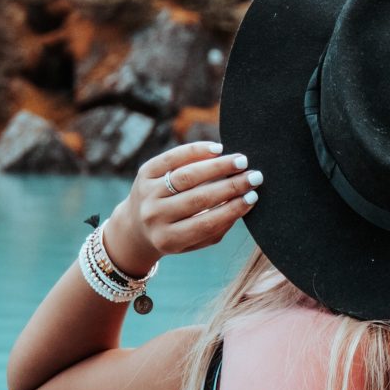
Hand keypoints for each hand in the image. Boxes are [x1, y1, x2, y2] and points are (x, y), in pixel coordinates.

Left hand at [103, 141, 260, 273]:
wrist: (135, 226)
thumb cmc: (176, 233)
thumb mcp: (194, 240)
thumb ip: (219, 226)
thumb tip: (246, 200)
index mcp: (169, 239)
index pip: (207, 222)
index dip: (233, 208)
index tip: (254, 196)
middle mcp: (155, 216)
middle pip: (198, 198)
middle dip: (231, 185)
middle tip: (254, 176)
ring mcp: (147, 193)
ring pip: (187, 176)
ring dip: (218, 166)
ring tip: (240, 161)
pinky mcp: (144, 173)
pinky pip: (171, 158)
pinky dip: (195, 151)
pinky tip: (217, 149)